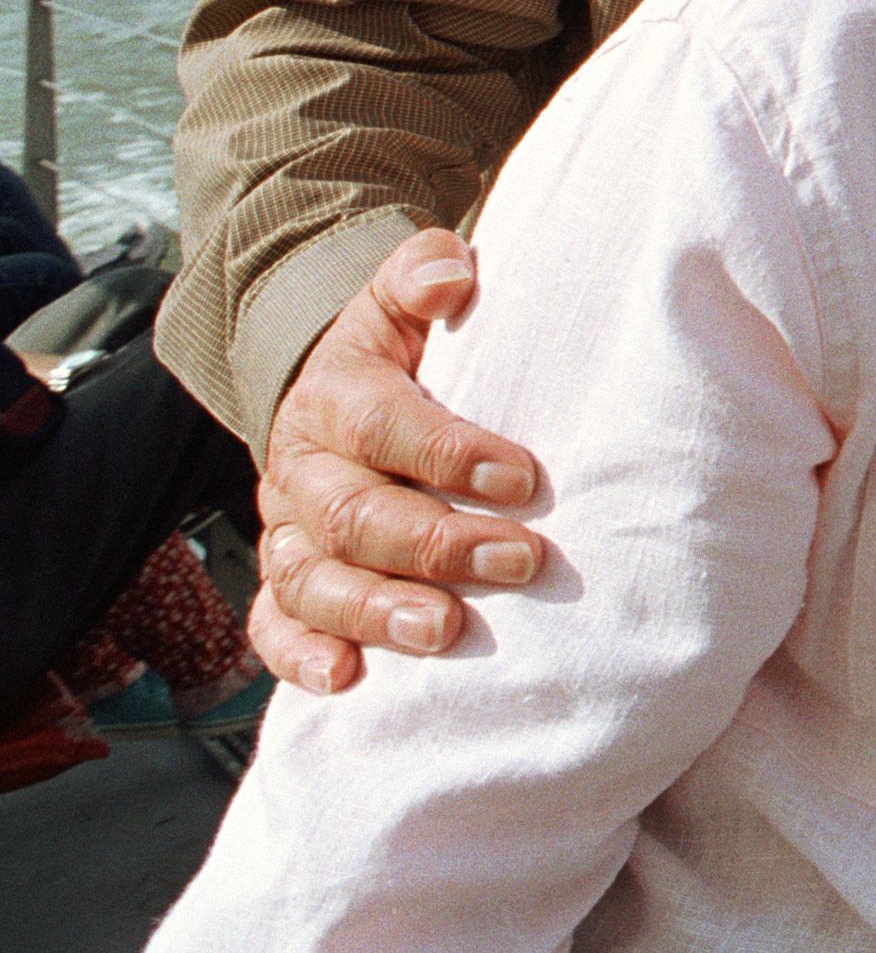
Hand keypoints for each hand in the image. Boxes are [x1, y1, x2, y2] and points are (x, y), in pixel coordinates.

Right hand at [250, 227, 546, 694]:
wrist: (331, 394)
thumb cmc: (399, 353)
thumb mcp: (404, 302)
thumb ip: (424, 276)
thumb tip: (452, 272)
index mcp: (332, 397)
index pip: (383, 425)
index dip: (450, 452)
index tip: (525, 477)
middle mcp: (301, 471)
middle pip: (355, 515)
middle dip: (436, 543)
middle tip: (519, 560)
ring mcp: (287, 533)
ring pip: (313, 581)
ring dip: (377, 611)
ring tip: (446, 632)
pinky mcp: (285, 583)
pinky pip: (274, 627)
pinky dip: (301, 658)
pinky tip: (347, 681)